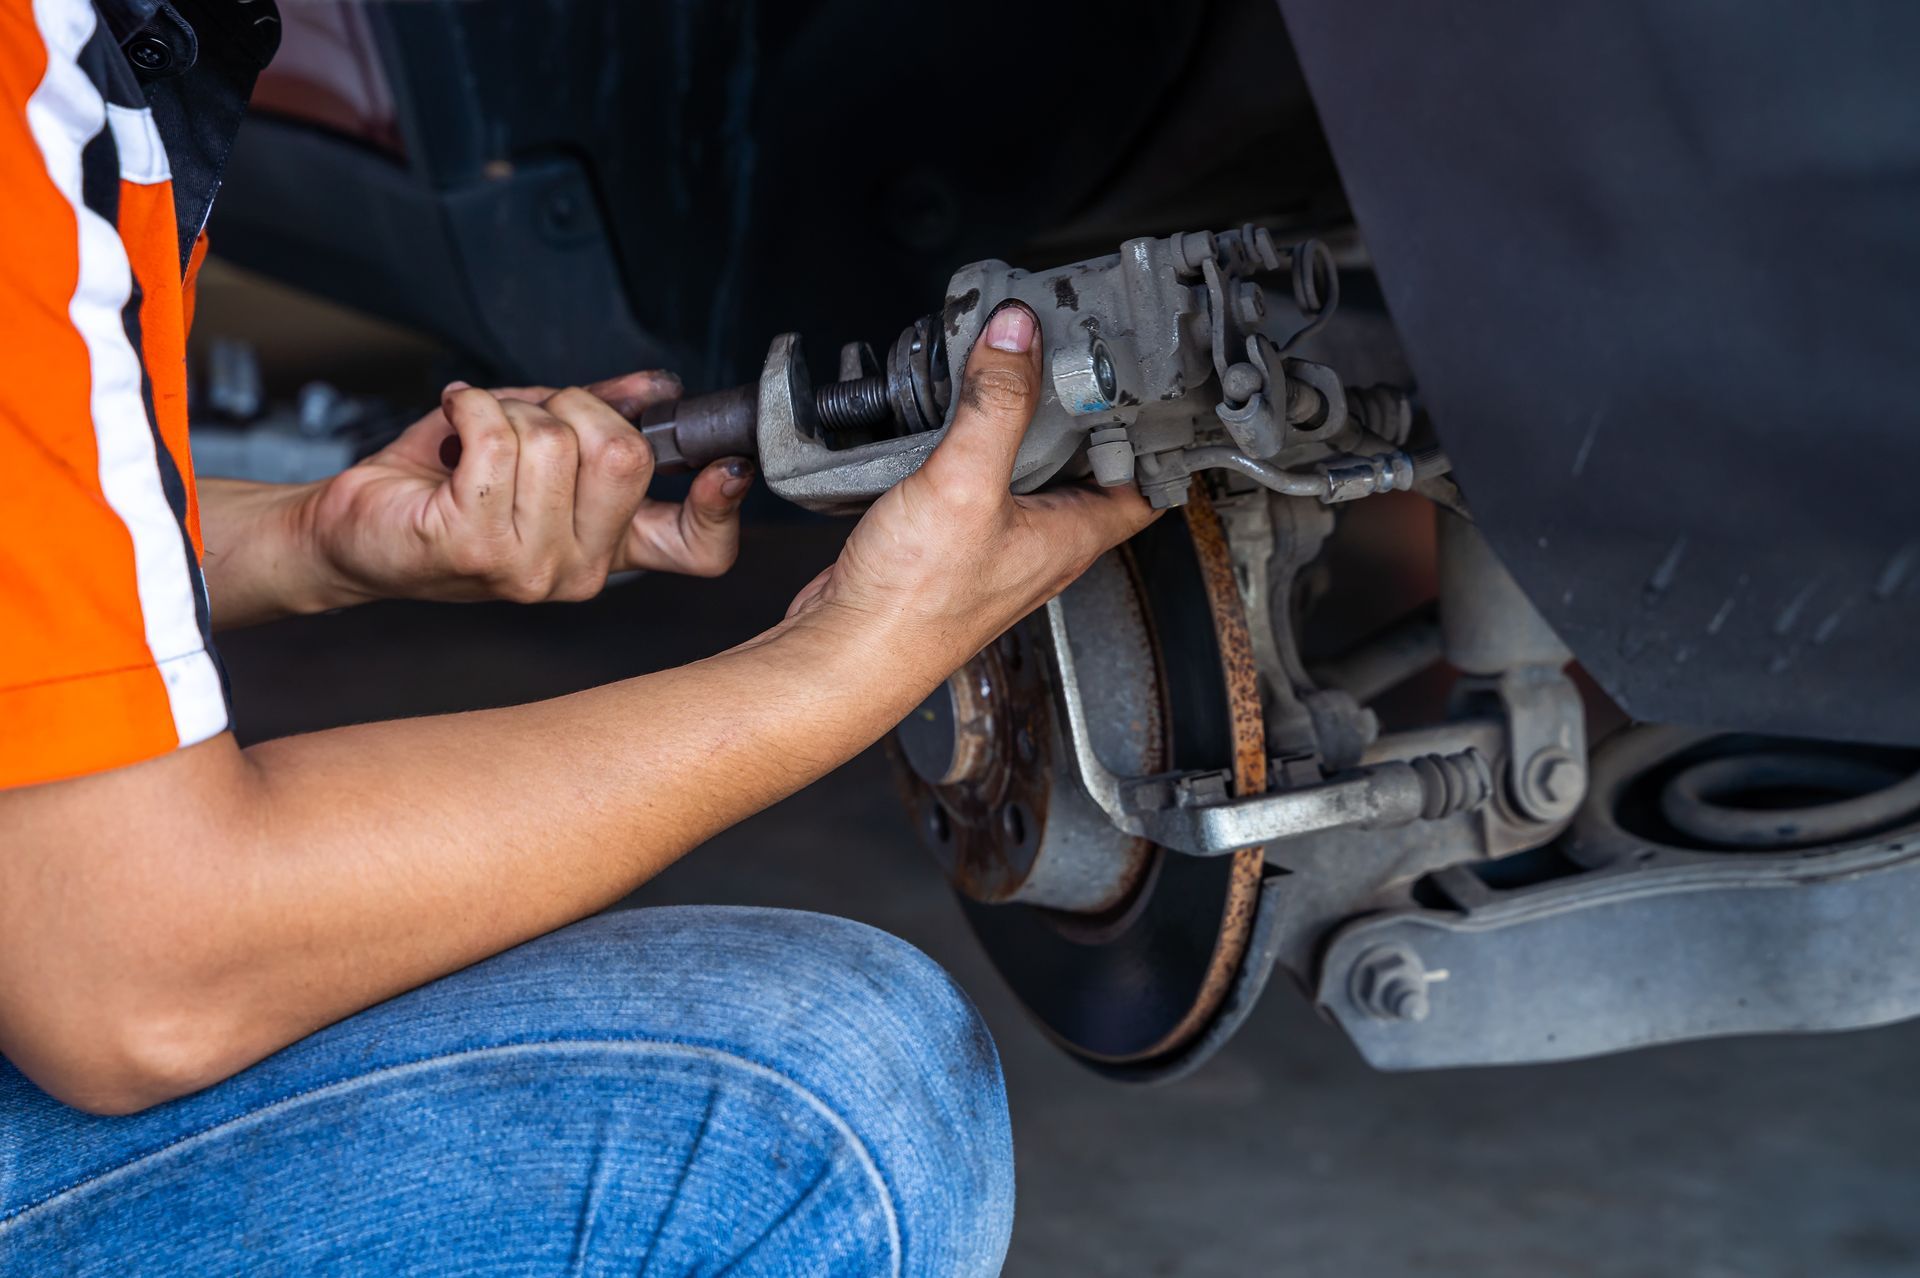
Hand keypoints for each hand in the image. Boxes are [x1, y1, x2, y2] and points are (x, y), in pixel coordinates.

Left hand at [303, 372, 752, 605]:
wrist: (357, 530)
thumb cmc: (443, 489)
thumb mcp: (537, 444)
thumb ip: (604, 415)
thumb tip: (657, 388)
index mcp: (608, 550)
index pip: (699, 549)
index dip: (723, 503)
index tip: (725, 464)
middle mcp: (579, 571)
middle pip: (625, 455)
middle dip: (575, 405)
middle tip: (533, 416)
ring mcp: (529, 567)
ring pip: (555, 439)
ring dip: (508, 410)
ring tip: (477, 433)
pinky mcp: (474, 546)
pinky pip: (496, 438)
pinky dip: (471, 406)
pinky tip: (455, 419)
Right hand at [785, 301, 1158, 681]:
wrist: (847, 648)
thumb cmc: (915, 604)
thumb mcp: (966, 484)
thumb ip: (998, 405)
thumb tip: (1019, 334)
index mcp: (1071, 535)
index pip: (1145, 482)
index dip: (1155, 432)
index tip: (1148, 380)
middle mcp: (1042, 541)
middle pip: (1085, 466)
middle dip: (1083, 411)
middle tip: (1073, 353)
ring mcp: (996, 542)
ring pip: (1028, 472)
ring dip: (1024, 424)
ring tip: (1016, 369)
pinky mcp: (950, 540)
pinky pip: (977, 481)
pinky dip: (972, 445)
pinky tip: (950, 420)